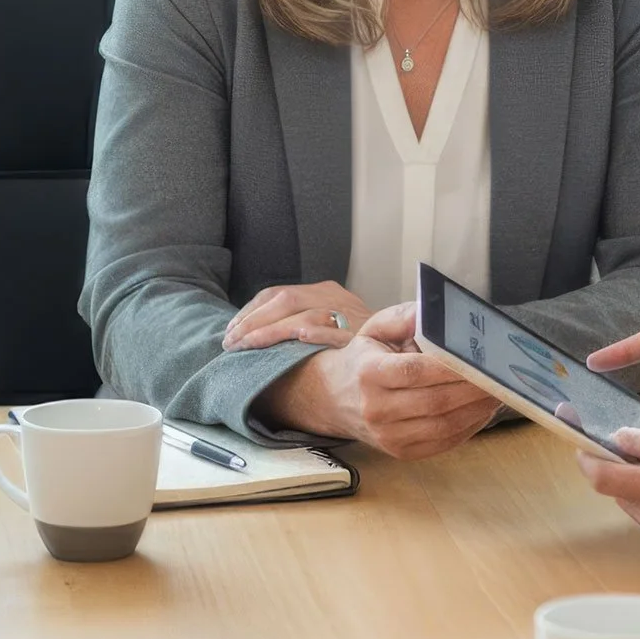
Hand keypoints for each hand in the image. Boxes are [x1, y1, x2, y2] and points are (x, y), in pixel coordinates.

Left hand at [224, 280, 373, 350]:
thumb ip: (306, 321)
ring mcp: (345, 313)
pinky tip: (288, 342)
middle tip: (230, 342)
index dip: (251, 311)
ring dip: (265, 332)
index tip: (233, 330)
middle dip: (251, 321)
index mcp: (326, 291)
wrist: (409, 343)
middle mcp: (334, 297)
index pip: (278, 293)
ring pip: (297, 314)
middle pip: (283, 300)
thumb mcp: (336, 321)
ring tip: (244, 347)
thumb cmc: (363, 341)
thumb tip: (262, 332)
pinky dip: (305, 334)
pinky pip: (326, 331)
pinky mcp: (356, 333)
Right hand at [256, 304, 497, 459]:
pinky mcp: (399, 452)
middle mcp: (375, 409)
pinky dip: (467, 428)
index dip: (449, 368)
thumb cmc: (365, 357)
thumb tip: (434, 312)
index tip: (478, 359)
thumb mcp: (376, 327)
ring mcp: (387, 436)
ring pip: (441, 427)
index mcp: (368, 374)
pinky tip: (481, 411)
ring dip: (475, 411)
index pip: (414, 372)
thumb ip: (405, 317)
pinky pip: (441, 444)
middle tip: (500, 376)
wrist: (335, 397)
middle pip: (434, 402)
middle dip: (472, 390)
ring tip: (498, 393)